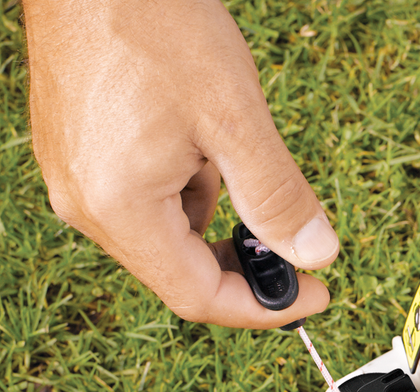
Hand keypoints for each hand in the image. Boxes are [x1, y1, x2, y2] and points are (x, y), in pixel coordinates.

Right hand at [23, 0, 336, 327]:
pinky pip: (141, 200)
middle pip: (177, 273)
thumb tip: (316, 254)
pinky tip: (203, 142)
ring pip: (164, 235)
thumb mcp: (236, 118)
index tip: (315, 294)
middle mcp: (84, 203)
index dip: (264, 308)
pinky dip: (186, 190)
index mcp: (118, 206)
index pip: (197, 296)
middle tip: (297, 250)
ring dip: (216, 219)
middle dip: (243, 266)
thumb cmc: (153, 23)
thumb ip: (277, 196)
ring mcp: (74, 178)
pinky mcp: (76, 152)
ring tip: (238, 158)